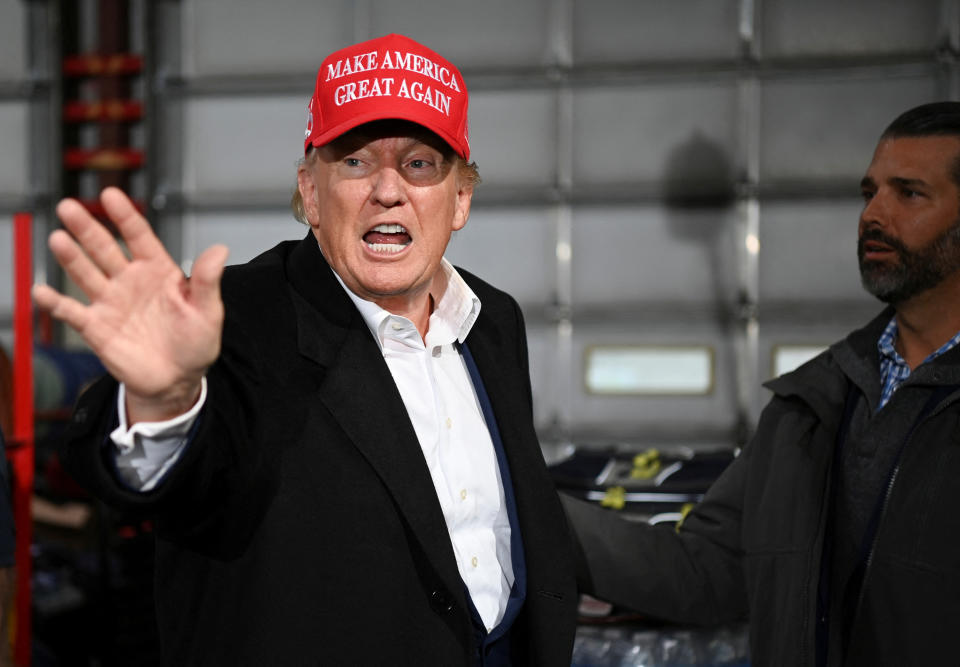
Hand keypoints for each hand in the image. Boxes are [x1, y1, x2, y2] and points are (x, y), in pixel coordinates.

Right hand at [33, 187, 228, 422]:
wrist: (178, 379)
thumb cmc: (196, 342)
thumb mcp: (208, 311)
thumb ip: (208, 281)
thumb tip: (221, 249)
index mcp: (158, 271)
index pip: (139, 237)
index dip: (125, 216)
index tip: (110, 195)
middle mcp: (130, 281)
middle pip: (105, 248)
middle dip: (87, 228)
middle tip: (69, 207)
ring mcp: (111, 302)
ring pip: (86, 273)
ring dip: (71, 257)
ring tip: (58, 239)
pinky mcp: (97, 327)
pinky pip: (72, 312)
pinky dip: (56, 303)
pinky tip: (42, 291)